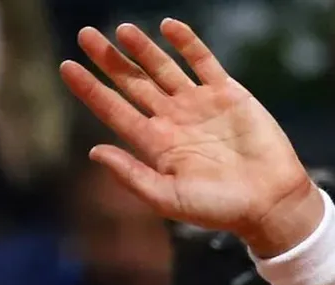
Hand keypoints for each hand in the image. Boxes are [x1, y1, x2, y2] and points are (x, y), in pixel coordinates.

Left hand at [60, 20, 320, 255]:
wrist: (268, 201)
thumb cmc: (218, 208)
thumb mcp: (167, 198)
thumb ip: (131, 175)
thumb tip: (93, 151)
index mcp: (154, 144)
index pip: (113, 109)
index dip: (90, 88)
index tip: (66, 66)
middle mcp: (172, 120)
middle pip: (133, 83)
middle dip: (109, 60)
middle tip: (85, 35)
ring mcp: (198, 104)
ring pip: (163, 68)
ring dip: (143, 49)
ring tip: (121, 29)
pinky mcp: (227, 93)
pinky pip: (203, 62)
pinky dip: (187, 43)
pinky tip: (168, 26)